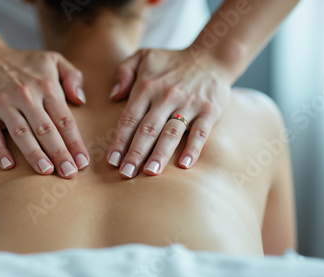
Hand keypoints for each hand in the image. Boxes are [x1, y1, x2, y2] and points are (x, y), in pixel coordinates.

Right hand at [0, 44, 88, 178]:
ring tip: (46, 171)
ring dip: (34, 154)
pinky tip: (9, 166)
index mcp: (46, 86)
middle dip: (59, 152)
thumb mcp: (53, 60)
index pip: (64, 119)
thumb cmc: (24, 64)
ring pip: (21, 133)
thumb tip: (81, 100)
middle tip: (70, 173)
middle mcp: (25, 95)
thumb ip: (73, 76)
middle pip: (45, 129)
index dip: (75, 142)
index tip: (83, 162)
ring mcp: (2, 103)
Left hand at [107, 48, 230, 177]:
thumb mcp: (143, 56)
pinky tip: (184, 165)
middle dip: (135, 153)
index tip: (111, 161)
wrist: (211, 56)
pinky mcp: (209, 111)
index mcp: (147, 86)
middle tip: (126, 173)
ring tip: (150, 173)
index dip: (119, 141)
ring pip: (171, 133)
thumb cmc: (172, 61)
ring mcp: (188, 104)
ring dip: (160, 154)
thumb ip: (123, 72)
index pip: (129, 118)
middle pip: (148, 130)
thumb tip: (113, 96)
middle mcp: (166, 96)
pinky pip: (200, 133)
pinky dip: (193, 149)